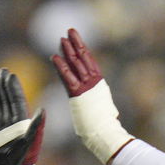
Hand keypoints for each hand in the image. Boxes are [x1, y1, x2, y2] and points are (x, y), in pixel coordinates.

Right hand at [0, 69, 51, 164]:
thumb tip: (43, 110)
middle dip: (4, 85)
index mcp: (21, 122)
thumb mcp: (31, 142)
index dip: (13, 87)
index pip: (16, 100)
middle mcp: (11, 122)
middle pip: (7, 100)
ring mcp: (1, 127)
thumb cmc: (22, 160)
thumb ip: (36, 126)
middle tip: (2, 71)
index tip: (10, 74)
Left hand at [50, 28, 131, 164]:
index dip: (82, 50)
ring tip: (62, 38)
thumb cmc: (104, 126)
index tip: (76, 40)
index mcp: (99, 84)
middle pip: (83, 58)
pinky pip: (67, 77)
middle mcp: (94, 82)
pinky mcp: (78, 94)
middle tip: (69, 31)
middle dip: (75, 44)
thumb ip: (102, 104)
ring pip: (76, 64)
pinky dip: (60, 66)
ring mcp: (86, 87)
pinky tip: (54, 56)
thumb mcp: (103, 109)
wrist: (106, 134)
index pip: (90, 63)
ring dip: (68, 50)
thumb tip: (109, 109)